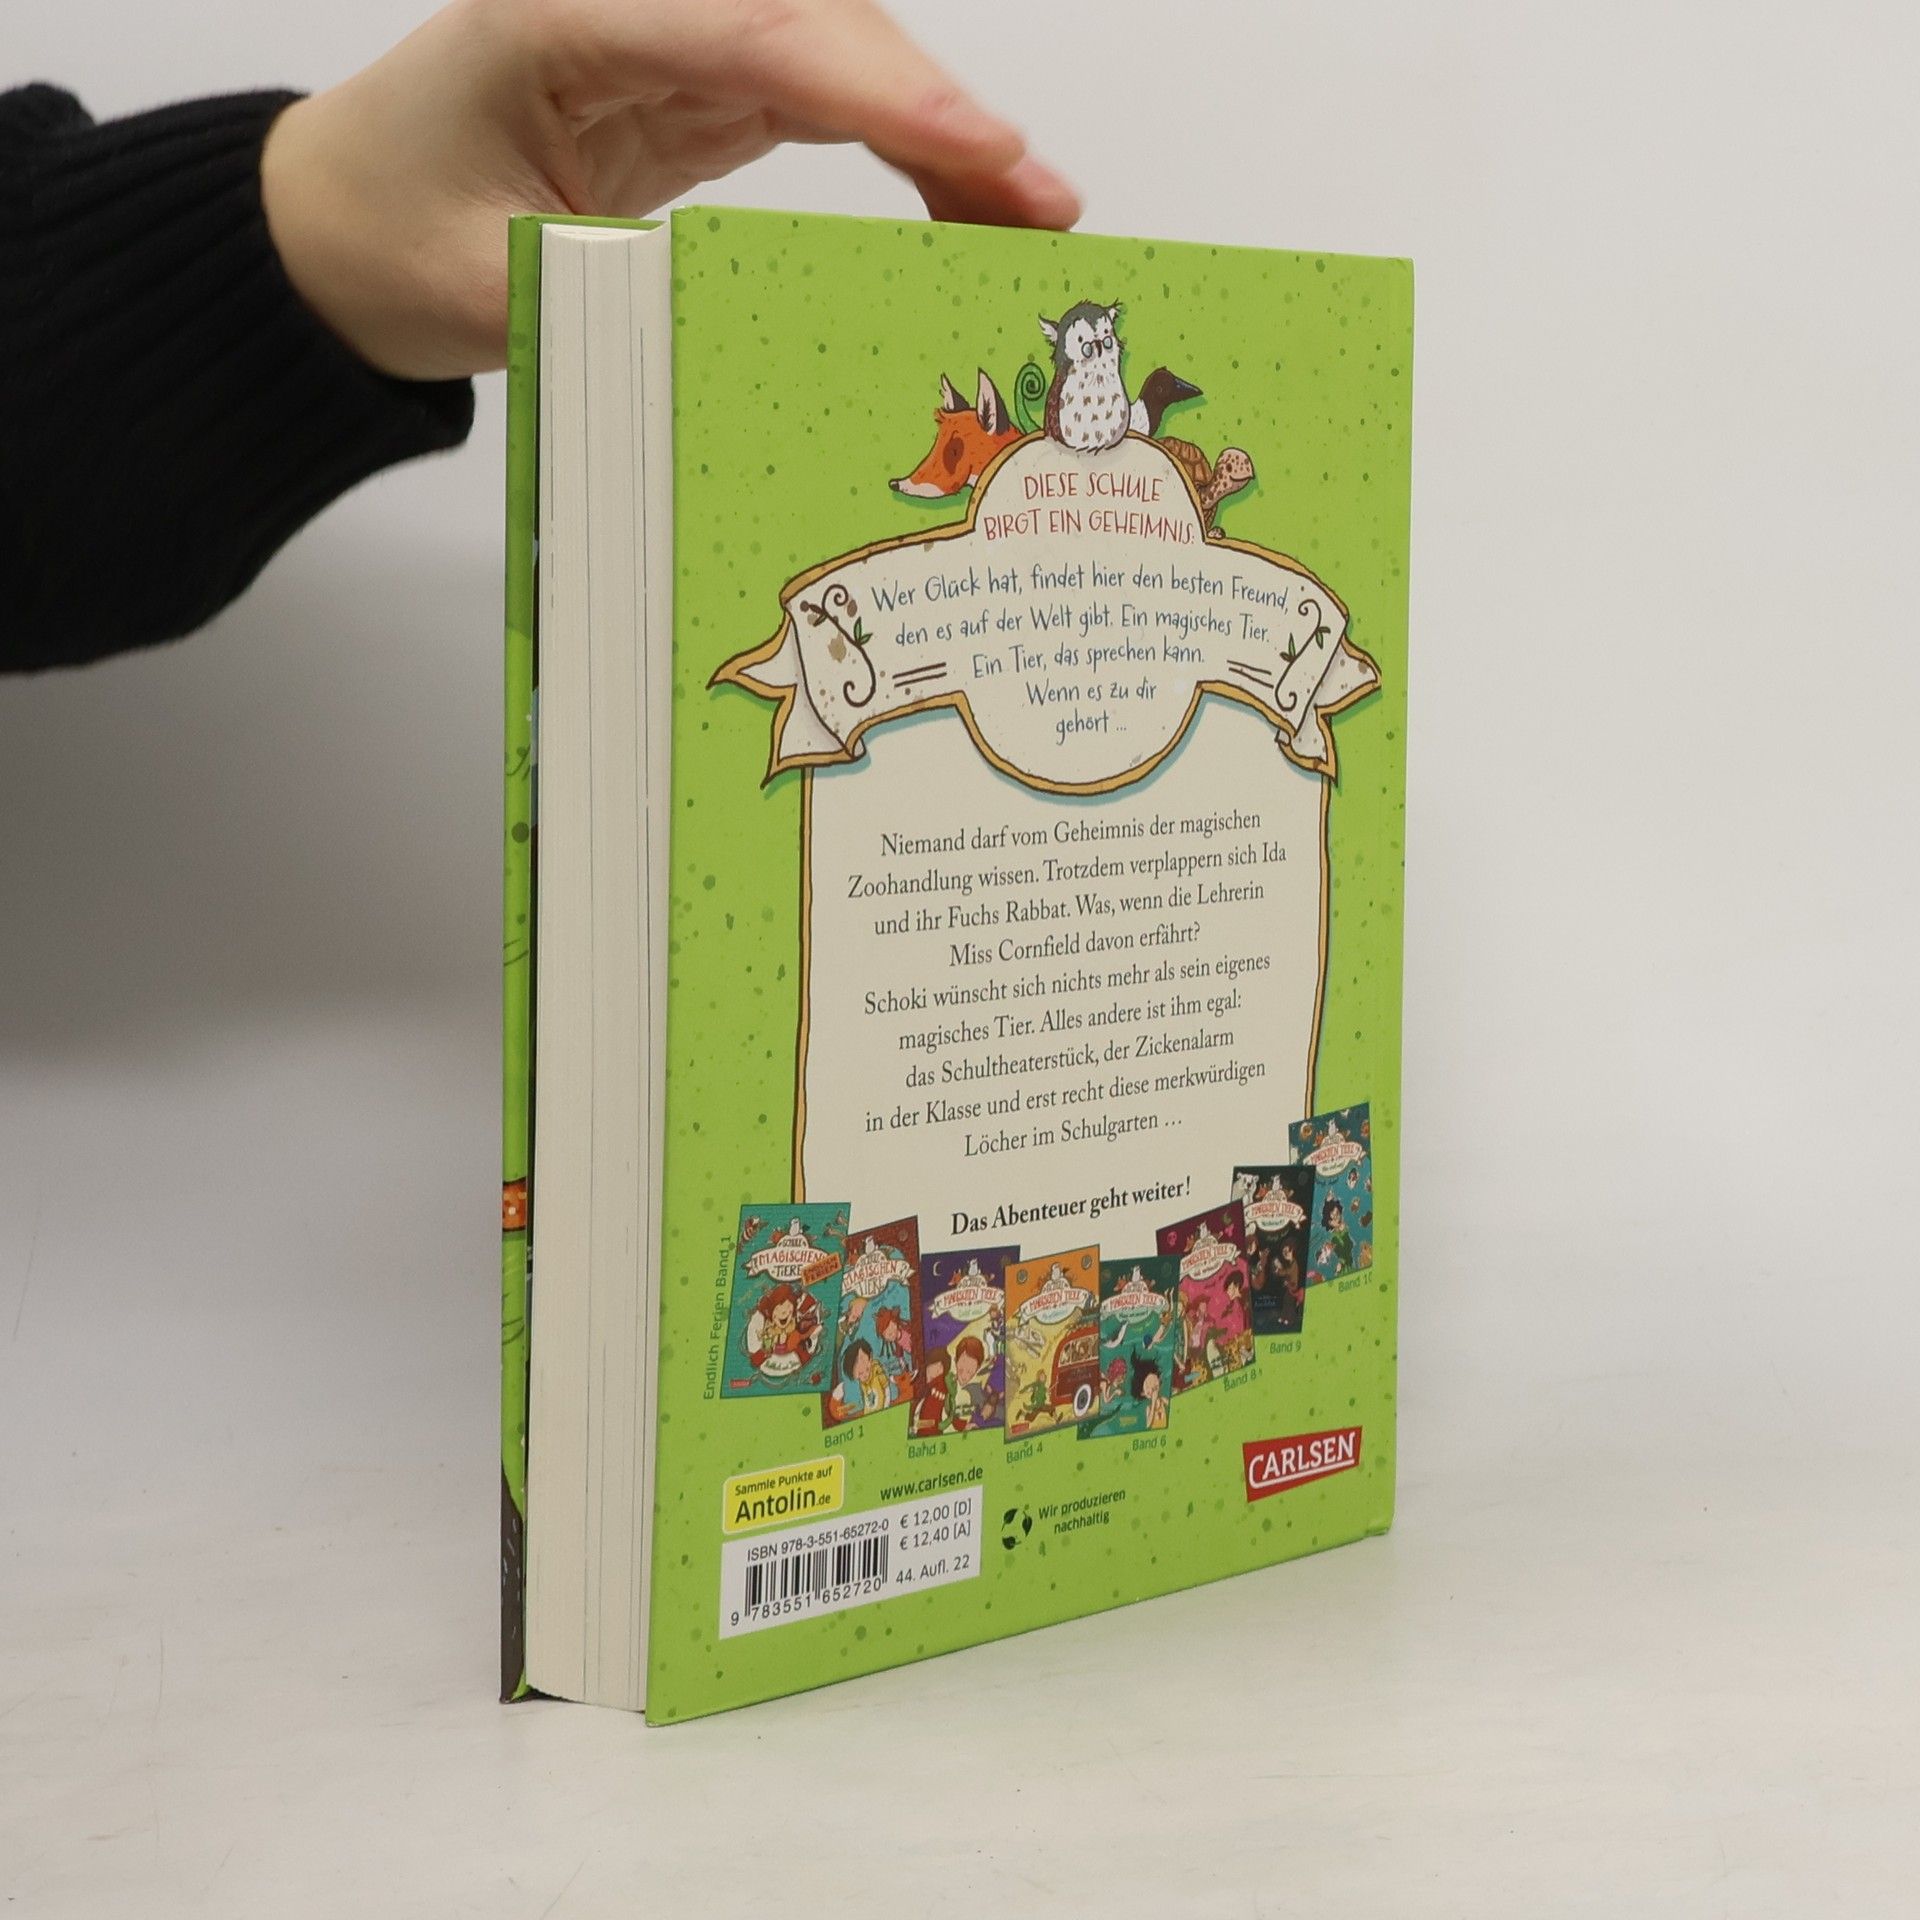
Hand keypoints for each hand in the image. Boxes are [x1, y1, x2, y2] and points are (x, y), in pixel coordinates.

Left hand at [261, 0, 1080, 380]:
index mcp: (562, 20)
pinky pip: (825, 101)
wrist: (340, 228)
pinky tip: (958, 211)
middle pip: (820, 26)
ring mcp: (675, 41)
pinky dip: (902, 152)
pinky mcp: (699, 88)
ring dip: (941, 133)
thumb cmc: (391, 237)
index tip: (978, 143)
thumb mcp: (498, 288)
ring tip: (1028, 221)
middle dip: (941, 110)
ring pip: (841, 57)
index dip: (876, 84)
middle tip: (1041, 201)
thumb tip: (772, 337)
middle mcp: (634, 9)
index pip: (747, 31)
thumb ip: (626, 297)